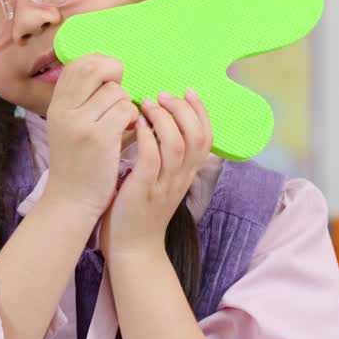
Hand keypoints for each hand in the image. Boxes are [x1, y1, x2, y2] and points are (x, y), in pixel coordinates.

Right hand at [40, 54, 138, 219]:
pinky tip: (130, 131)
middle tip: (123, 90)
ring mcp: (81, 124)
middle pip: (93, 69)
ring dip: (127, 103)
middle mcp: (64, 110)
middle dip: (115, 74)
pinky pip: (126, 110)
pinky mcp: (100, 138)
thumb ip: (82, 101)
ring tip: (123, 121)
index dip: (99, 63)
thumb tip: (109, 70)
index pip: (77, 65)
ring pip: (116, 92)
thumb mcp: (69, 127)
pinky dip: (134, 118)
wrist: (71, 201)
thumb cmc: (78, 162)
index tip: (112, 76)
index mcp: (56, 105)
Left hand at [100, 89, 213, 258]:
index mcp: (188, 173)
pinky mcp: (144, 190)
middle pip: (196, 136)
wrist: (132, 248)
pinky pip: (152, 159)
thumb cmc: (140, 210)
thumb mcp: (162, 181)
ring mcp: (164, 185)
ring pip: (177, 145)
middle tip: (164, 95)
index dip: (201, 110)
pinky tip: (138, 124)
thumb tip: (161, 125)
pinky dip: (147, 138)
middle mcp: (182, 177)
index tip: (188, 90)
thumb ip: (166, 157)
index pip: (206, 137)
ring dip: (164, 119)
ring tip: (148, 103)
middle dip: (183, 109)